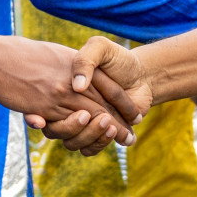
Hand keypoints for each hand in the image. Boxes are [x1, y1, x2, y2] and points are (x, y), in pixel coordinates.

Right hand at [0, 37, 138, 148]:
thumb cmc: (20, 53)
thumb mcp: (54, 52)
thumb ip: (72, 65)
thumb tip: (82, 79)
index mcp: (76, 64)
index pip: (108, 85)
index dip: (123, 101)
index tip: (134, 114)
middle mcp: (71, 80)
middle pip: (102, 106)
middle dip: (118, 123)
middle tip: (131, 137)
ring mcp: (58, 96)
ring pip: (88, 119)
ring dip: (103, 133)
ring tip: (116, 140)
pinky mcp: (44, 110)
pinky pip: (65, 127)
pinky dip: (80, 136)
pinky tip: (89, 142)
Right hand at [36, 35, 154, 156]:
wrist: (141, 74)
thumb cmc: (119, 60)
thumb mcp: (100, 47)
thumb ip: (85, 60)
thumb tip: (78, 86)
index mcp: (66, 87)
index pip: (55, 104)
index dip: (62, 111)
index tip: (82, 110)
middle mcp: (70, 105)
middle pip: (64, 127)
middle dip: (84, 127)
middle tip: (102, 118)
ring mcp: (82, 121)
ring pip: (73, 141)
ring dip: (92, 137)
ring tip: (112, 126)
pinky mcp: (95, 133)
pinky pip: (86, 148)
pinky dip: (97, 145)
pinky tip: (113, 136)